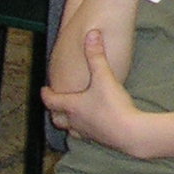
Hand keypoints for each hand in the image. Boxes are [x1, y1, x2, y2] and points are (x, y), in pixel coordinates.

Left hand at [41, 29, 144, 154]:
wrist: (129, 133)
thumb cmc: (112, 105)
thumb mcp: (104, 76)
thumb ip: (97, 55)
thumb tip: (92, 34)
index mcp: (72, 106)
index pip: (52, 101)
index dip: (46, 94)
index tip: (44, 90)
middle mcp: (76, 121)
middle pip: (58, 119)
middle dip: (55, 112)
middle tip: (56, 104)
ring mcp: (87, 132)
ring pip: (71, 130)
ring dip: (69, 123)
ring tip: (73, 116)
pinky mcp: (100, 140)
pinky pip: (86, 135)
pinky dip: (84, 129)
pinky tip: (93, 124)